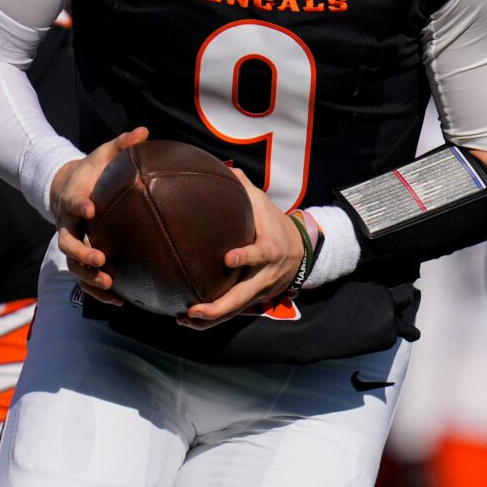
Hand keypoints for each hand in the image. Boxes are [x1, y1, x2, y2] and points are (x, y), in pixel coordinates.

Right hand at [48, 127, 147, 304]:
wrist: (69, 189)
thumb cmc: (93, 171)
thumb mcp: (104, 155)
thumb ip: (122, 145)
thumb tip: (144, 131)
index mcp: (74, 199)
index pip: (73, 203)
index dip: (79, 206)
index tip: (91, 209)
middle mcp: (69, 225)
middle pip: (67, 243)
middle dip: (83, 253)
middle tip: (101, 258)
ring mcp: (73, 243)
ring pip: (74, 266)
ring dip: (90, 277)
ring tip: (110, 285)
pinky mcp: (80, 257)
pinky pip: (85, 278)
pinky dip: (98, 292)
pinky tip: (119, 301)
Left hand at [181, 167, 310, 327]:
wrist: (302, 252)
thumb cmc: (275, 224)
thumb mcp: (264, 204)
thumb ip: (243, 188)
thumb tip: (221, 166)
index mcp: (270, 249)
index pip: (259, 254)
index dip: (245, 257)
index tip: (228, 259)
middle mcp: (265, 275)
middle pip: (243, 296)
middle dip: (218, 306)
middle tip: (193, 309)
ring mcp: (260, 291)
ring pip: (235, 311)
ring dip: (210, 319)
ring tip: (183, 320)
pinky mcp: (254, 300)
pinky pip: (232, 313)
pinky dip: (211, 320)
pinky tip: (188, 320)